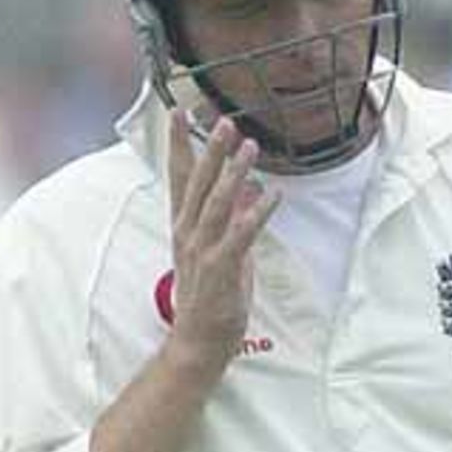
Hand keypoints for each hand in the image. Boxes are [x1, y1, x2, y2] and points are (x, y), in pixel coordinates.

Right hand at [164, 113, 279, 382]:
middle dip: (210, 149)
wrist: (197, 341)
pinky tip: (273, 194)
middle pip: (197, 182)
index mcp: (183, 226)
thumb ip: (231, 219)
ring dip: (234, 173)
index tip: (178, 111)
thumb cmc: (209, 297)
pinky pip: (241, 234)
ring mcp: (203, 250)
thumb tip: (250, 190)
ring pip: (217, 203)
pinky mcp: (222, 267)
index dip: (178, 143)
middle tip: (222, 119)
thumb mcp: (219, 251)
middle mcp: (188, 233)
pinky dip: (257, 212)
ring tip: (249, 145)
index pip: (179, 177)